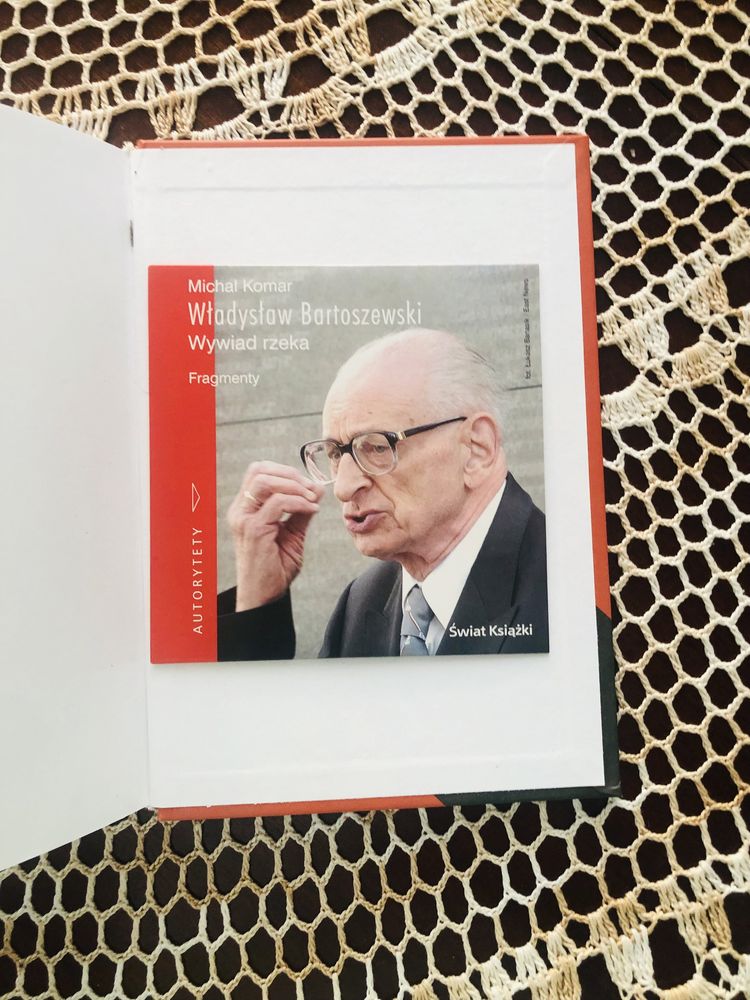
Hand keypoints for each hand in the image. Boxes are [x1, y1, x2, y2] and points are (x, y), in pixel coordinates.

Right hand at [227, 461, 323, 610]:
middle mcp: (240, 510)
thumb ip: (301, 511)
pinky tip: (311, 510)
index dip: (285, 471)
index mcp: (244, 508)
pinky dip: (299, 502)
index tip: (308, 484)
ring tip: (312, 498)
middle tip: (312, 489)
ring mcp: (243, 519)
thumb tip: (317, 488)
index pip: (258, 471)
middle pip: (259, 470)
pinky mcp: (253, 530)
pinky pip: (278, 503)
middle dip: (291, 474)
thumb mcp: (292, 534)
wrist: (263, 597)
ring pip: (265, 481)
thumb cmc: (275, 568)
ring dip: (294, 485)